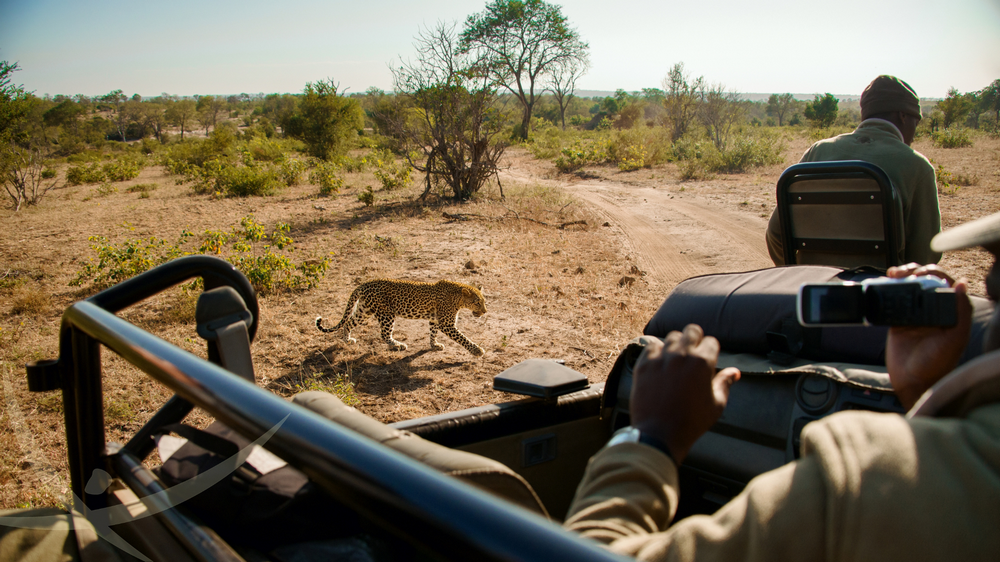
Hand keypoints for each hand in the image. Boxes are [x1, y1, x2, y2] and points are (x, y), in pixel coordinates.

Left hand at [629, 325, 740, 463]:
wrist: (659, 434)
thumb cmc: (692, 422)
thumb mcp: (716, 405)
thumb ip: (724, 383)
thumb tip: (735, 372)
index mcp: (703, 362)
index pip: (711, 341)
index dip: (711, 351)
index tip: (708, 360)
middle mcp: (682, 355)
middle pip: (691, 330)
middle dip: (695, 339)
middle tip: (693, 353)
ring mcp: (661, 358)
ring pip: (671, 337)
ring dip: (676, 345)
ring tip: (676, 359)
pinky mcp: (644, 365)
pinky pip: (651, 347)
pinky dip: (657, 352)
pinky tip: (660, 363)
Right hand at [885, 263, 972, 409]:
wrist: (913, 382)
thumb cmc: (938, 364)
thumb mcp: (956, 338)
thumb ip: (962, 311)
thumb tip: (962, 283)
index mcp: (949, 312)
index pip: (944, 283)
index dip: (933, 272)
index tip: (921, 272)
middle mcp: (933, 311)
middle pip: (924, 281)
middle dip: (914, 271)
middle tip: (904, 273)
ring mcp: (914, 316)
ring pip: (908, 288)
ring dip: (901, 276)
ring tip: (893, 274)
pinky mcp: (897, 322)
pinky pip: (892, 301)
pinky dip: (887, 291)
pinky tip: (884, 285)